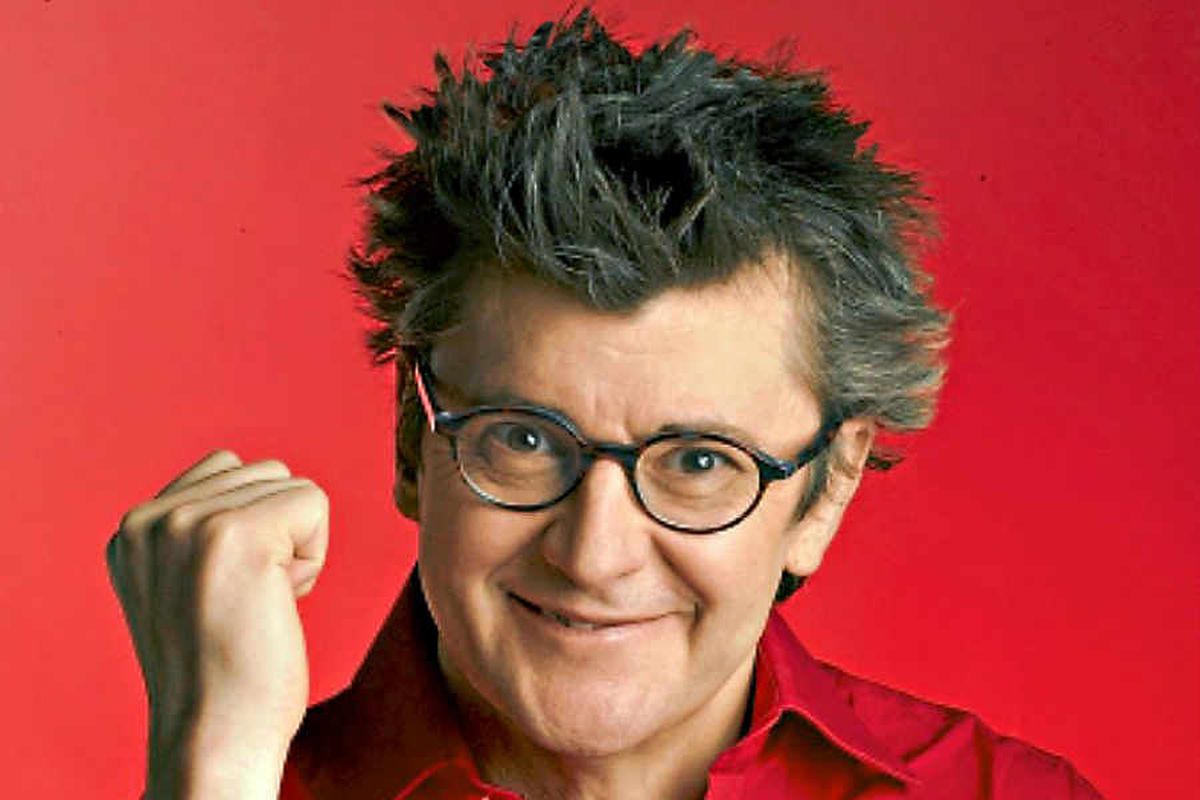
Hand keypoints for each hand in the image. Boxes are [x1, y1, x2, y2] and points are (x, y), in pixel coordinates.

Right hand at [106, 450, 328, 798]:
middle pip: (261, 473)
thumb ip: (196, 531)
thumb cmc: (219, 672)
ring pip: (289, 485)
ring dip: (294, 544)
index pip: (224, 471)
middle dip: (275, 534)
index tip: (225, 594)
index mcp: (133, 530)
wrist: (213, 735)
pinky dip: (312, 557)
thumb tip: (253, 478)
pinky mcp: (234, 533)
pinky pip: (313, 503)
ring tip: (258, 601)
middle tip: (245, 602)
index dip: (249, 531)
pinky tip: (277, 602)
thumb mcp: (182, 585)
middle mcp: (150, 519)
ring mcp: (188, 522)